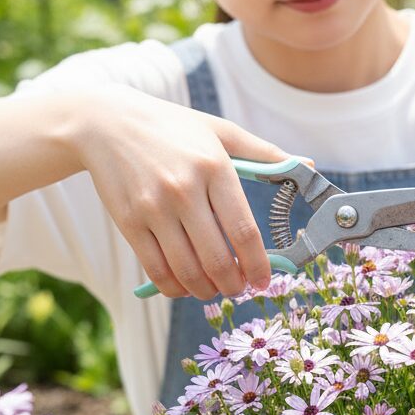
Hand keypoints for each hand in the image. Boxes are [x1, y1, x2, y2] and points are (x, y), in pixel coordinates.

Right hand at [77, 84, 291, 299]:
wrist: (106, 123)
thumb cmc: (172, 127)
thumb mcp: (221, 131)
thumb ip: (265, 153)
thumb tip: (308, 166)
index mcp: (214, 168)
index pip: (244, 230)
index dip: (259, 265)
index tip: (265, 280)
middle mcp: (183, 190)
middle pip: (217, 259)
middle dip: (234, 284)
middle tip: (240, 288)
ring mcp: (153, 209)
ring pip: (187, 271)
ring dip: (206, 291)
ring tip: (216, 289)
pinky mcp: (128, 223)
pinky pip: (156, 270)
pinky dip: (174, 288)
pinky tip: (186, 285)